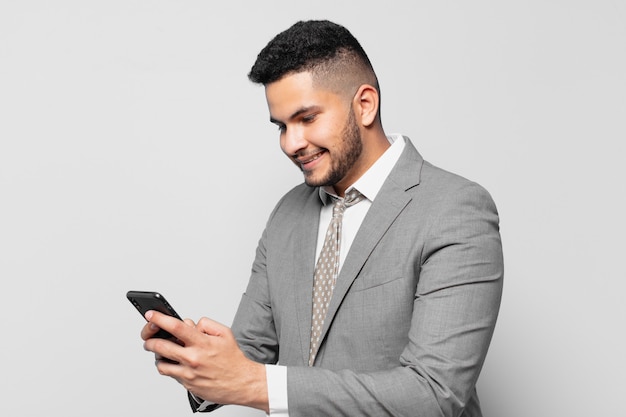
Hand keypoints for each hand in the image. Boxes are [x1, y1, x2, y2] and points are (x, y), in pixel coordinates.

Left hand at [141, 311, 268, 412]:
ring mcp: (188, 373)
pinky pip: (170, 375)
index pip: (176, 327)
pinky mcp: (187, 385)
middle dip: (150, 340)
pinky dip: (169, 367)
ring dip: (158, 356)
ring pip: (161, 363)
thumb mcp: (225, 333)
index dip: (159, 319)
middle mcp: (193, 358)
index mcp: (202, 343)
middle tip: (149, 338)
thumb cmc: (233, 360)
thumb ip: (206, 324)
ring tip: (161, 351)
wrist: (241, 383)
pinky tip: (173, 363)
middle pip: (160, 346)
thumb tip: (191, 324)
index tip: (150, 315)